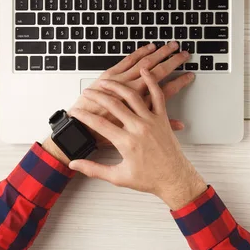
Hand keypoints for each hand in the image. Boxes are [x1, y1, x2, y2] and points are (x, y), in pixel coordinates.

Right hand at [68, 68, 206, 209]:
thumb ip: (94, 169)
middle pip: (113, 105)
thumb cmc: (149, 179)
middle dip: (96, 96)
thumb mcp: (118, 177)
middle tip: (87, 92)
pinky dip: (152, 81)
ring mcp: (152, 121)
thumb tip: (75, 164)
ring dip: (117, 86)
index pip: (98, 124)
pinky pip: (158, 95)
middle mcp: (139, 128)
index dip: (83, 116)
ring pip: (133, 96)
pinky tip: (144, 71)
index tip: (75, 112)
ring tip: (106, 82)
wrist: (174, 179)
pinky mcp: (162, 118)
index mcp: (126, 143)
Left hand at [69, 41, 194, 143]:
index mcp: (142, 110)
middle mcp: (134, 94)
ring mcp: (122, 83)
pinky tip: (148, 48)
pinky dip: (139, 53)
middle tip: (182, 54)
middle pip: (159, 73)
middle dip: (173, 61)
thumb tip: (179, 124)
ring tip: (170, 46)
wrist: (81, 132)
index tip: (189, 76)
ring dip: (159, 53)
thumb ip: (157, 128)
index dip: (181, 82)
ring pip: (145, 64)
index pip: (167, 91)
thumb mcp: (135, 135)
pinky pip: (128, 61)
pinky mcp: (110, 77)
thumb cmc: (104, 136)